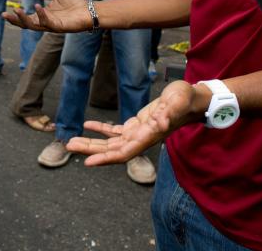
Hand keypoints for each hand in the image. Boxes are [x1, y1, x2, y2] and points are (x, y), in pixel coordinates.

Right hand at [2, 0, 90, 32]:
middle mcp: (46, 22)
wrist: (90, 10)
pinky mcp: (60, 27)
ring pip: (34, 26)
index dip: (16, 16)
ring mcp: (52, 26)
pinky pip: (48, 23)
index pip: (26, 18)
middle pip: (27, 24)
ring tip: (16, 10)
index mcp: (44, 16)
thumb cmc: (76, 4)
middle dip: (15, 21)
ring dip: (24, 19)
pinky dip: (42, 15)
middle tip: (4, 15)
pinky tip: (37, 7)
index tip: (4, 12)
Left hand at [66, 81, 203, 165]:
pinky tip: (87, 125)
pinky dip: (101, 129)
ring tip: (72, 140)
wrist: (193, 100)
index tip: (87, 161)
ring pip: (110, 142)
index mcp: (148, 136)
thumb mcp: (178, 102)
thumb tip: (160, 123)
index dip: (105, 158)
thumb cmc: (186, 100)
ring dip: (92, 142)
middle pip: (111, 150)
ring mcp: (138, 132)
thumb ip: (168, 114)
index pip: (123, 153)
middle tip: (68, 145)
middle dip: (90, 150)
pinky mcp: (137, 124)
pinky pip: (115, 130)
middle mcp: (141, 139)